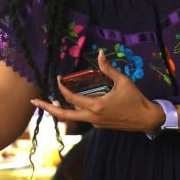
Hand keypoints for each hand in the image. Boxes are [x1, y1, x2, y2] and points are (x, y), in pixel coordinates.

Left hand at [31, 51, 163, 132]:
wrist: (147, 120)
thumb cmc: (136, 100)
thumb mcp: (123, 82)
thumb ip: (109, 69)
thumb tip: (99, 53)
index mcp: (96, 106)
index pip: (71, 98)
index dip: (61, 87)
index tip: (58, 78)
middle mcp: (92, 117)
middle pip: (63, 115)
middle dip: (47, 108)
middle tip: (33, 102)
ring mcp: (95, 124)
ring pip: (72, 117)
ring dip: (60, 110)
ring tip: (49, 102)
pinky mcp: (99, 126)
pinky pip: (83, 117)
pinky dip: (75, 110)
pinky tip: (73, 103)